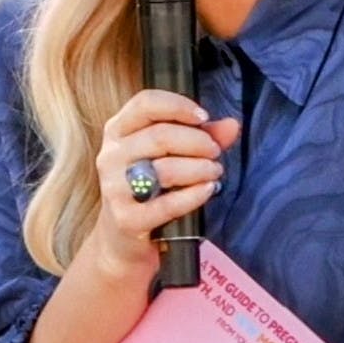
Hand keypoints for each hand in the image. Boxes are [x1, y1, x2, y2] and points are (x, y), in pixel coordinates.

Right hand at [92, 90, 239, 276]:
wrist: (124, 239)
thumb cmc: (150, 189)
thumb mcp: (170, 156)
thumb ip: (201, 137)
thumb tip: (231, 125)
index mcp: (118, 131)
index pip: (144, 103)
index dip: (178, 105)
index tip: (204, 117)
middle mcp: (112, 156)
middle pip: (160, 135)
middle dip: (197, 142)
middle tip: (215, 152)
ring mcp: (115, 188)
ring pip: (165, 169)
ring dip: (200, 168)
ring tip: (214, 172)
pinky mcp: (126, 218)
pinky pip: (167, 204)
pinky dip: (194, 195)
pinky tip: (208, 190)